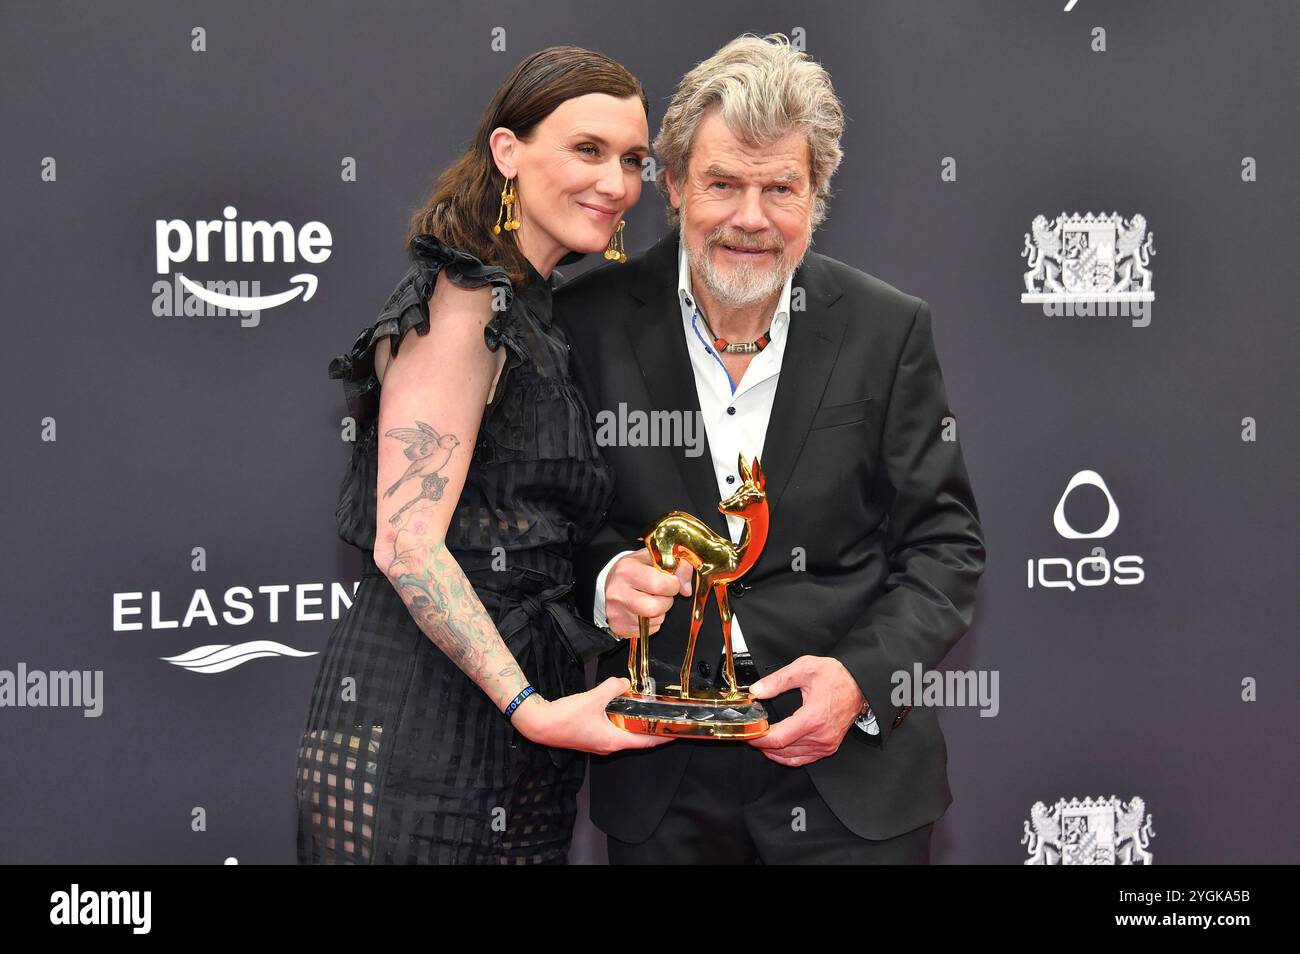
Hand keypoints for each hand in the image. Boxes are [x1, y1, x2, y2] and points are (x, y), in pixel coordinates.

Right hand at [511, 676, 674, 754]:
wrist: (539, 725)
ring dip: (632, 725)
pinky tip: (618, 710)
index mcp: (613, 741)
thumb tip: (624, 682)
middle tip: (660, 715)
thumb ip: (612, 688)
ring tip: (642, 710)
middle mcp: (607, 746)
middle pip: (635, 739)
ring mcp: (597, 744)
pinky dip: (619, 723)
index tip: (675, 732)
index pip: (645, 741)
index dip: (662, 737)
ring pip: (622, 735)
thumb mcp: (593, 698)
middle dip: (649, 728)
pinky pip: (611, 732)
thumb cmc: (564, 717)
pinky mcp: (589, 738)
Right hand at [604, 547, 692, 638]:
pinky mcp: (619, 628)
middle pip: (655, 608)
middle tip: (662, 594)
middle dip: (666, 601)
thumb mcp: (654, 559)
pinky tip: (643, 610)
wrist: (610, 583)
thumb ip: (677, 566)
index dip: (673, 584)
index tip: (670, 581)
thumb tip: (686, 590)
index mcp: (627, 570)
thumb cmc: (634, 570)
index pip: (660, 585)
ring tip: (650, 599)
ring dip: (660, 612)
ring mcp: (616, 613)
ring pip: (655, 621)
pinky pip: (648, 631)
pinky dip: (652, 622)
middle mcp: (618, 593)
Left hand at [746, 655, 863, 766]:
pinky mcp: (829, 747)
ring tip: (760, 740)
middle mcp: (820, 736)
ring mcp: (826, 744)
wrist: (860, 684)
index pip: (778, 738)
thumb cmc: (837, 677)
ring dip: (773, 751)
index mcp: (813, 717)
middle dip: (762, 744)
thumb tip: (757, 690)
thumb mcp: (805, 669)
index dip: (759, 738)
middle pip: (782, 750)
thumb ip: (778, 680)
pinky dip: (787, 756)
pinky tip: (777, 749)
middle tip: (750, 733)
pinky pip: (803, 759)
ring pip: (791, 757)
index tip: (748, 732)